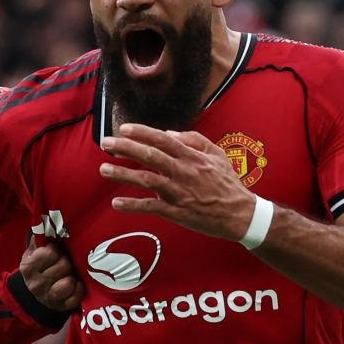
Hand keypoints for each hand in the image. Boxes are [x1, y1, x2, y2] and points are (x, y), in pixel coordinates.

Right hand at [20, 242, 84, 309]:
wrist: (33, 291)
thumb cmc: (38, 266)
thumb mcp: (33, 251)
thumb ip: (40, 239)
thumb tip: (49, 223)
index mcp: (28, 267)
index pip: (50, 253)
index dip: (56, 250)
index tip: (55, 252)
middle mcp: (36, 284)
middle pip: (64, 266)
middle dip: (67, 262)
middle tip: (65, 262)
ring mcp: (48, 298)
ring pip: (68, 283)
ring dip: (72, 277)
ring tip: (70, 274)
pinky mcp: (60, 307)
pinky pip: (75, 298)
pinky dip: (79, 290)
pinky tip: (76, 284)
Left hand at [99, 123, 254, 240]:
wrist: (240, 214)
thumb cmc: (227, 183)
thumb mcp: (217, 155)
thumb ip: (194, 140)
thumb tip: (168, 133)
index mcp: (192, 157)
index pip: (162, 139)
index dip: (142, 133)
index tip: (124, 129)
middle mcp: (183, 172)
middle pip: (150, 156)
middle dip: (125, 148)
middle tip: (106, 143)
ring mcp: (178, 192)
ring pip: (146, 180)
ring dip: (122, 174)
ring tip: (103, 170)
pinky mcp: (176, 212)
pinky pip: (150, 207)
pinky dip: (132, 205)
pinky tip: (116, 203)